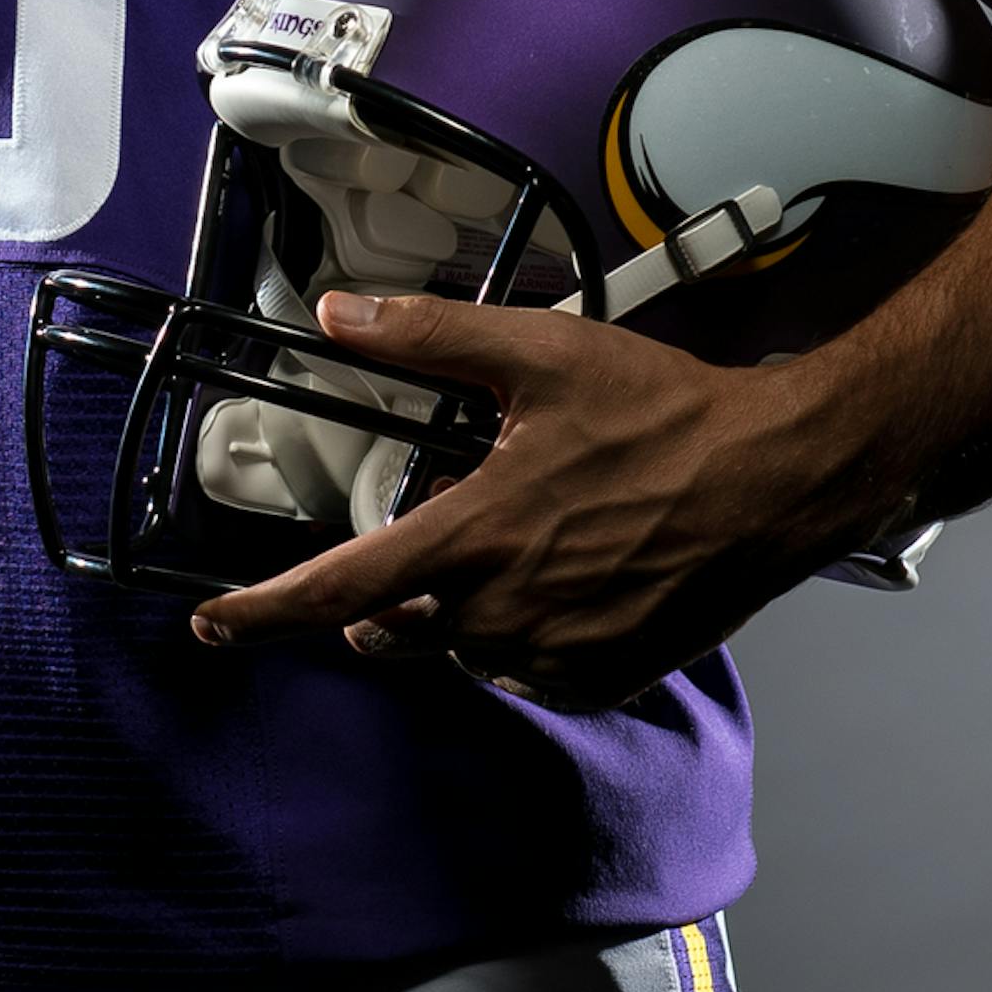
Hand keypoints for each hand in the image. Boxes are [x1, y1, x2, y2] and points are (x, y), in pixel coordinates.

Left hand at [192, 291, 898, 711]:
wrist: (780, 478)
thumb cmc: (670, 414)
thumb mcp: (543, 354)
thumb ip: (429, 337)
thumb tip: (340, 315)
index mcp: (477, 535)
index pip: (341, 588)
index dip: (265, 612)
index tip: (212, 625)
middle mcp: (506, 611)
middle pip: (399, 627)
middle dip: (392, 596)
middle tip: (434, 536)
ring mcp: (557, 653)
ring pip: (465, 650)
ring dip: (464, 610)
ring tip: (526, 540)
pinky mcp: (604, 676)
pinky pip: (529, 671)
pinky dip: (525, 634)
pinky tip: (568, 576)